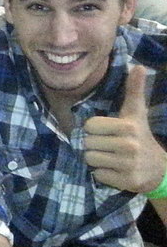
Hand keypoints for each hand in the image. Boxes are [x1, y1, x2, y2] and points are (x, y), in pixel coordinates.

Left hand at [84, 65, 166, 193]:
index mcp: (129, 127)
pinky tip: (116, 170)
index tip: (107, 131)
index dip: (94, 129)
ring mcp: (129, 165)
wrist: (158, 168)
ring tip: (112, 157)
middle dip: (94, 145)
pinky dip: (103, 174)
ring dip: (97, 160)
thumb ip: (134, 90)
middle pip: (88, 143)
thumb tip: (138, 66)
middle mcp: (130, 145)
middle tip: (109, 146)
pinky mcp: (128, 181)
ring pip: (90, 159)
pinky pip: (98, 175)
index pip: (90, 126)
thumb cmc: (140, 135)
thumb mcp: (136, 112)